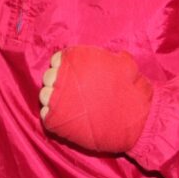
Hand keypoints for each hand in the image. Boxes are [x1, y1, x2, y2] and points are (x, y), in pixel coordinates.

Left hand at [38, 46, 153, 153]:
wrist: (134, 121)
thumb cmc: (131, 92)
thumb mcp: (124, 65)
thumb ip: (110, 58)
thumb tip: (111, 56)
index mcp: (77, 62)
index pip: (58, 59)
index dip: (63, 66)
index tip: (71, 74)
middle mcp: (64, 79)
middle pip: (48, 77)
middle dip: (56, 82)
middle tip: (69, 90)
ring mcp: (58, 101)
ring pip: (44, 96)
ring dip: (51, 99)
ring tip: (66, 105)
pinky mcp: (58, 121)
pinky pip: (46, 115)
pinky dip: (51, 115)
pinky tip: (64, 117)